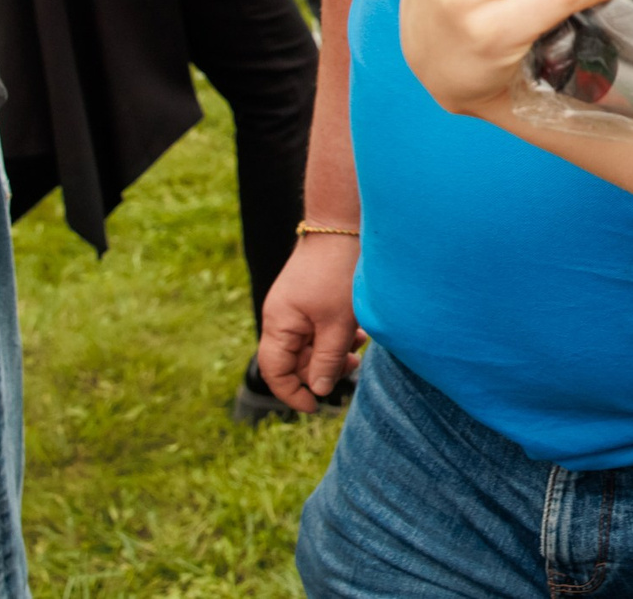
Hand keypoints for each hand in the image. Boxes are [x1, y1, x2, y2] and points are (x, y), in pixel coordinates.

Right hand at [257, 232, 363, 413]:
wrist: (342, 225)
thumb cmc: (338, 272)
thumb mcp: (337, 323)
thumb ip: (327, 359)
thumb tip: (319, 390)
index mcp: (278, 323)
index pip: (275, 371)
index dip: (292, 393)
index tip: (316, 406)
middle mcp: (281, 316)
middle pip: (295, 359)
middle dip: (322, 368)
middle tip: (352, 366)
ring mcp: (295, 305)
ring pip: (310, 343)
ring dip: (333, 350)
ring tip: (358, 345)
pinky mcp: (310, 296)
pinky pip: (318, 326)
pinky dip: (336, 333)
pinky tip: (358, 330)